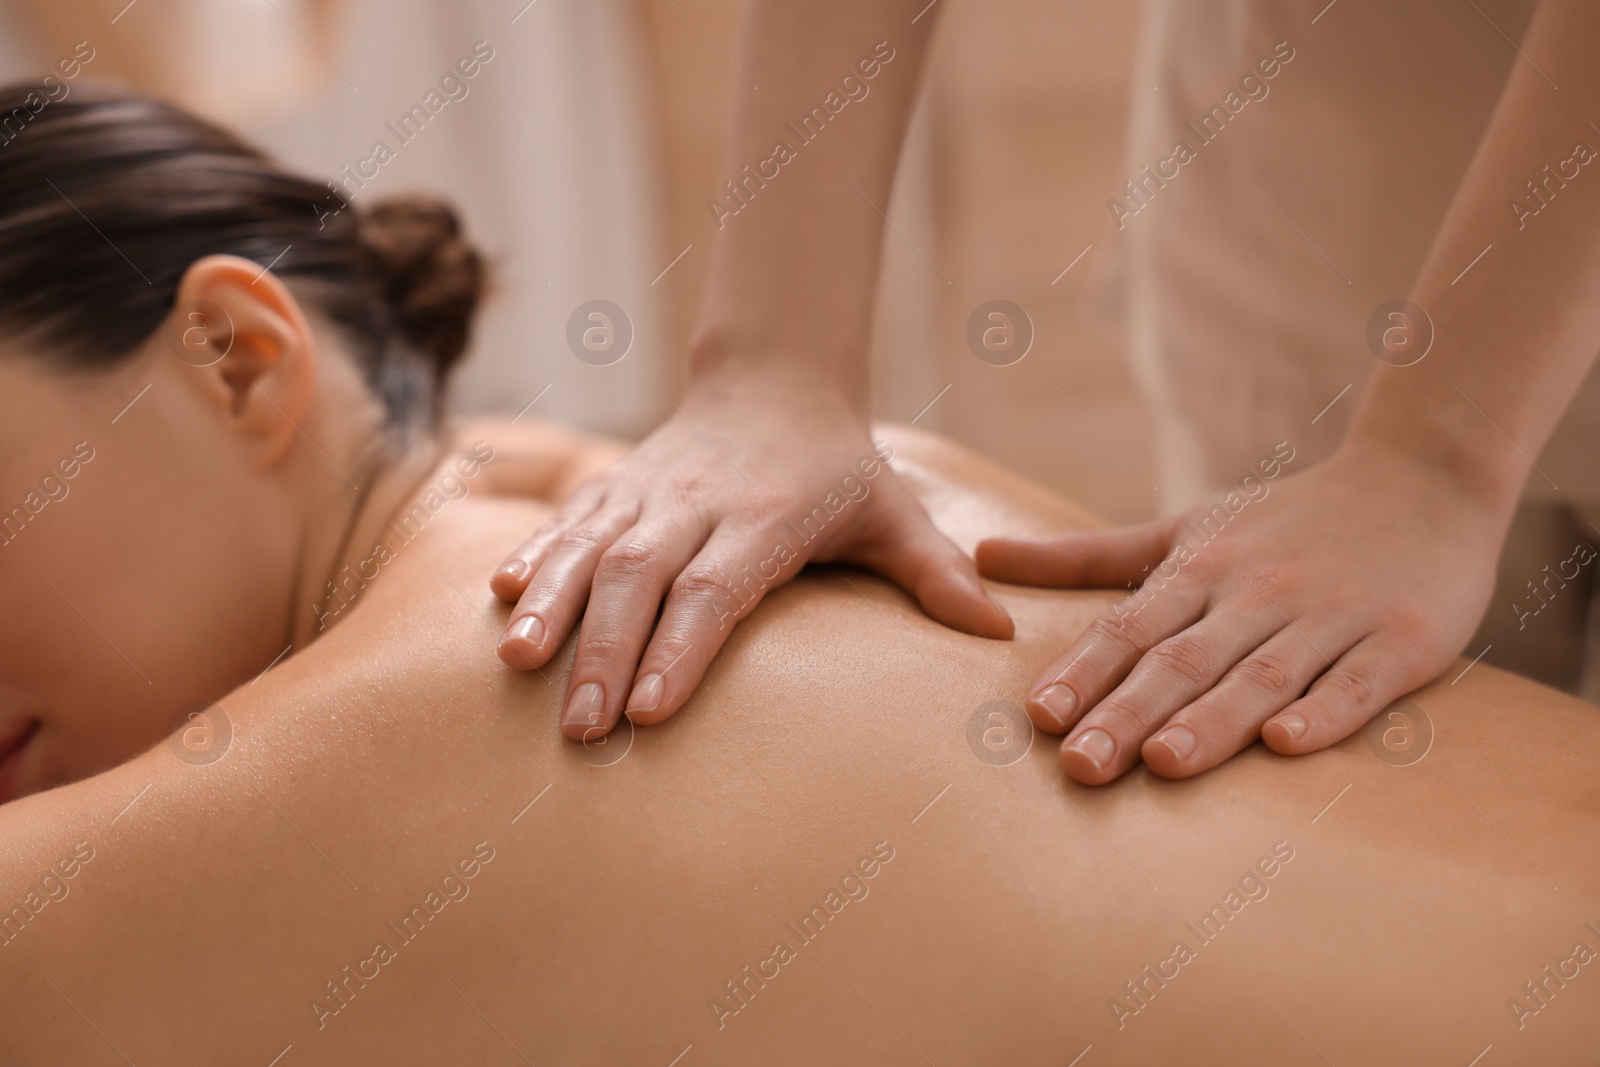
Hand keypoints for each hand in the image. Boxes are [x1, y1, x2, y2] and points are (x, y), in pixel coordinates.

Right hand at [490, 370, 1012, 740]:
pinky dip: (530, 555)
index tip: (653, 711)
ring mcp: (648, 491)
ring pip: (589, 545)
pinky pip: (564, 521)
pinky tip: (496, 598)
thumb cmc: (838, 467)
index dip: (684, 648)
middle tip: (582, 728)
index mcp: (767, 516)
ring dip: (552, 604)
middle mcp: (697, 502)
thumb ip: (937, 572)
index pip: (717, 589)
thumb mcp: (894, 510)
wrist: (774, 382)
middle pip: (643, 577)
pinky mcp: (613, 485)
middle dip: (607, 651)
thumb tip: (1001, 631)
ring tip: (521, 664)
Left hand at [976, 441, 1514, 783]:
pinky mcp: (1402, 640)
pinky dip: (1324, 712)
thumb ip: (1084, 556)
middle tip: (1079, 766)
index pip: (1133, 627)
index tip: (1040, 717)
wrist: (1423, 479)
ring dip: (1212, 719)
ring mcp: (1331, 615)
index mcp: (1203, 570)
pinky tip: (1286, 744)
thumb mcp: (1184, 529)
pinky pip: (1358, 682)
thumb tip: (981, 554)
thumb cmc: (1287, 521)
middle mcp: (1258, 592)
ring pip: (1263, 673)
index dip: (1086, 671)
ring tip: (1163, 762)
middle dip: (1129, 713)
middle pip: (1185, 659)